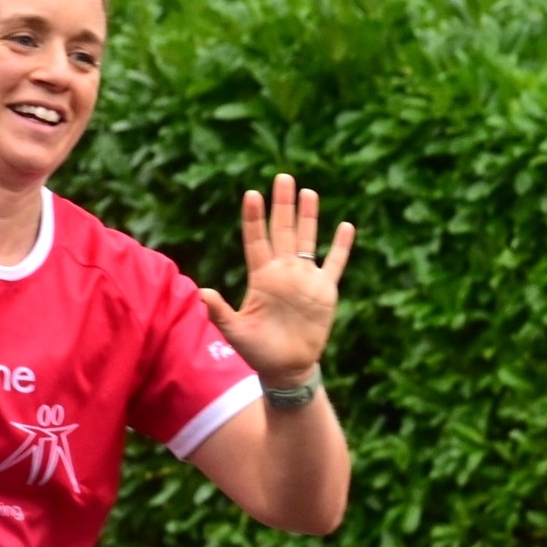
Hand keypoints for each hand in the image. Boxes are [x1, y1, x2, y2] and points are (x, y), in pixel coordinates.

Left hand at [199, 174, 354, 386]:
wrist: (286, 368)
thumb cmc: (257, 351)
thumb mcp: (236, 332)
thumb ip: (220, 312)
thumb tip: (201, 292)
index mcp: (260, 277)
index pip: (256, 240)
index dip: (253, 218)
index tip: (251, 195)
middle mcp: (282, 272)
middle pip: (282, 231)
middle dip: (282, 205)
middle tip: (282, 178)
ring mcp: (304, 279)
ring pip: (306, 240)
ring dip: (308, 217)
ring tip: (308, 192)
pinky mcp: (325, 291)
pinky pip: (334, 263)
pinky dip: (340, 246)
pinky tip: (346, 226)